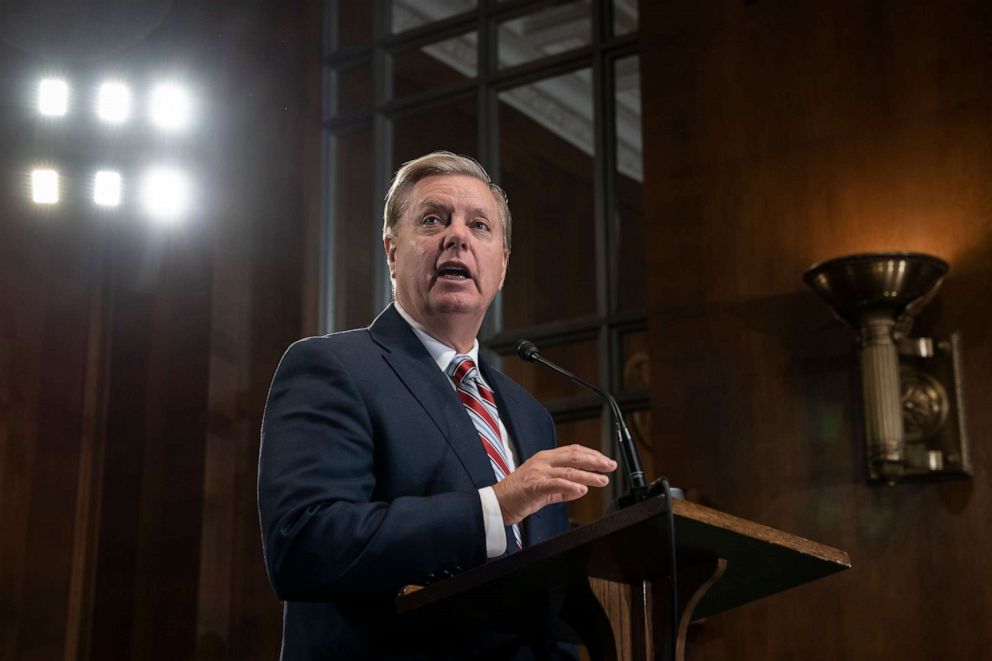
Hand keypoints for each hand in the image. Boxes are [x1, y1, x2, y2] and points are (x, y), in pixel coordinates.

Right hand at [491, 444, 616, 524]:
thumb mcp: (543, 490)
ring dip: (589, 475)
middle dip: (595, 461)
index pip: (573, 451)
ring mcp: (538, 473)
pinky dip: (571, 486)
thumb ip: (562, 489)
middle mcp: (542, 462)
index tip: (605, 460)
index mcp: (544, 459)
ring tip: (603, 479)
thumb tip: (580, 489)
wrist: (494, 504)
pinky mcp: (534, 486)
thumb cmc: (517, 496)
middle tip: (610, 466)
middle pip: (574, 456)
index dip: (591, 454)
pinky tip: (582, 489)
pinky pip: (556, 484)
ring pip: (568, 470)